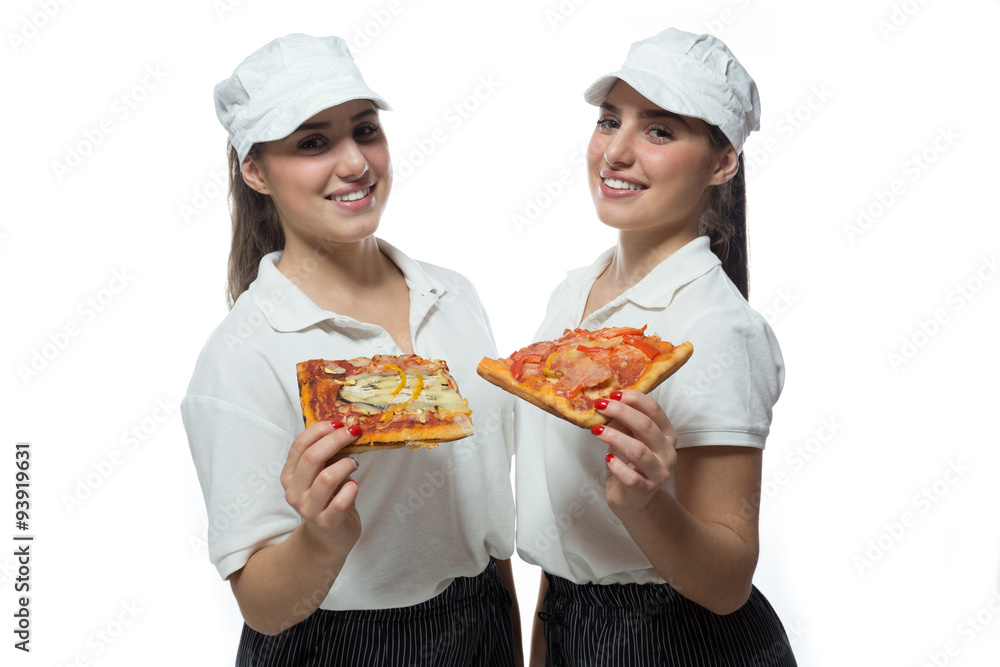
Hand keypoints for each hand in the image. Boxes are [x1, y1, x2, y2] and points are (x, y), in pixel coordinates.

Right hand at [280, 421, 361, 556]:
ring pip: (326, 478)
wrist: (328, 539)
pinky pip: (340, 502)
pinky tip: (354, 486)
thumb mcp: (321, 474)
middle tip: (354, 432)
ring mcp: (308, 509)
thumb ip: (326, 455)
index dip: (319, 429)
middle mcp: (294, 492)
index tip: (339, 422)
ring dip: (345, 464)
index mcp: (289, 475)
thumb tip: (344, 427)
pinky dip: (351, 489)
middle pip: (312, 457)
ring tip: (354, 463)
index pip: (299, 445)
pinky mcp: (327, 523)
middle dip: (336, 440)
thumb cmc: (328, 500)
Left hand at [591, 389, 677, 515]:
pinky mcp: (646, 490)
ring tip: (596, 430)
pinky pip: (632, 478)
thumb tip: (607, 401)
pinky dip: (617, 466)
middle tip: (600, 405)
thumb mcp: (627, 437)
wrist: (631, 498)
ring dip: (614, 437)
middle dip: (621, 412)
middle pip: (646, 426)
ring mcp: (659, 473)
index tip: (613, 393)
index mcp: (666, 434)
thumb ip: (623, 421)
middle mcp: (668, 452)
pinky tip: (607, 459)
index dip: (634, 399)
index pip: (654, 410)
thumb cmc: (628, 462)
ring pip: (638, 451)